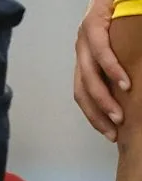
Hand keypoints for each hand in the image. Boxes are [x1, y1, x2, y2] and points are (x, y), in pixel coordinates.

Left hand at [75, 0, 129, 141]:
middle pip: (82, 91)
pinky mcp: (93, 23)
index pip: (83, 94)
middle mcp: (80, 50)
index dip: (94, 115)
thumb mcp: (125, 48)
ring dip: (104, 99)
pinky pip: (101, 52)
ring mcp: (83, 37)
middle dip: (97, 115)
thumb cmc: (126, 14)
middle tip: (114, 131)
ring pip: (89, 76)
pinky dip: (112, 70)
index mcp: (86, 59)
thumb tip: (132, 93)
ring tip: (119, 115)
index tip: (109, 133)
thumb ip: (123, 69)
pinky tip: (125, 84)